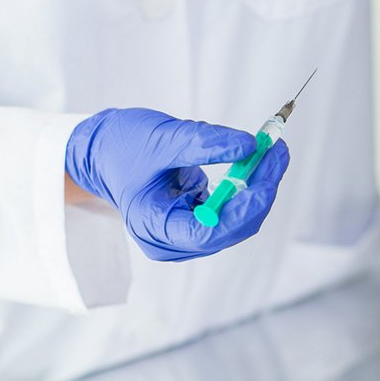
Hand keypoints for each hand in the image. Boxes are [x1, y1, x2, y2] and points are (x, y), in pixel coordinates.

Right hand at [65, 108, 288, 260]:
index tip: (266, 180)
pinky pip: (233, 211)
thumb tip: (250, 145)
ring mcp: (186, 236)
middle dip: (258, 191)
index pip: (210, 232)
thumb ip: (205, 143)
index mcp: (155, 228)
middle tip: (277, 150)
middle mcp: (173, 242)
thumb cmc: (122, 147)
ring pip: (237, 221)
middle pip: (231, 228)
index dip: (243, 209)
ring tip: (272, 150)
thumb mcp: (161, 139)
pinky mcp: (197, 223)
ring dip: (258, 187)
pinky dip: (248, 186)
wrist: (102, 153)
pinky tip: (258, 162)